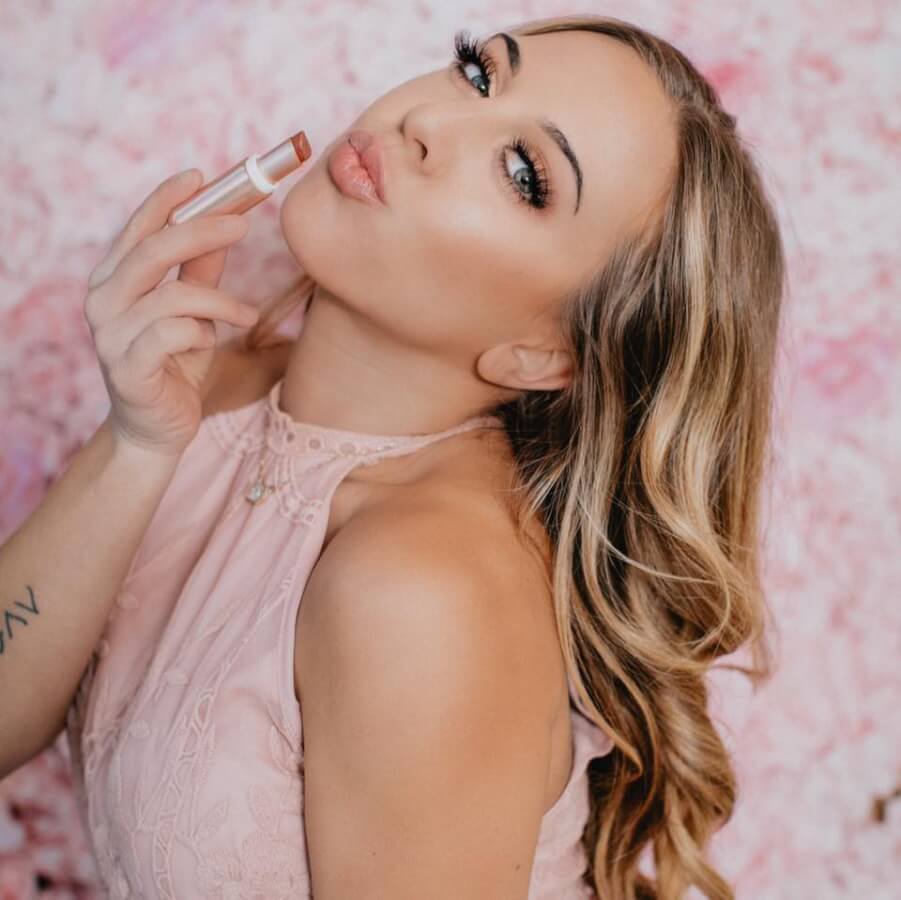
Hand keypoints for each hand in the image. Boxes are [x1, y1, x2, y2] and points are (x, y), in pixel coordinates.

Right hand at [84, 169, 259, 457]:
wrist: (157, 430)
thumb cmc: (175, 365)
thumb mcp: (194, 312)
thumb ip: (202, 271)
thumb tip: (227, 223)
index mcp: (114, 280)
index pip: (138, 228)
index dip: (167, 200)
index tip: (200, 177)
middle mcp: (103, 301)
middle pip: (152, 250)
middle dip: (201, 231)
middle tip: (244, 225)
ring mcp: (110, 336)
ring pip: (171, 295)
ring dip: (217, 301)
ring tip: (244, 315)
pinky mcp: (127, 368)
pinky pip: (172, 334)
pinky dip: (201, 333)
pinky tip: (211, 343)